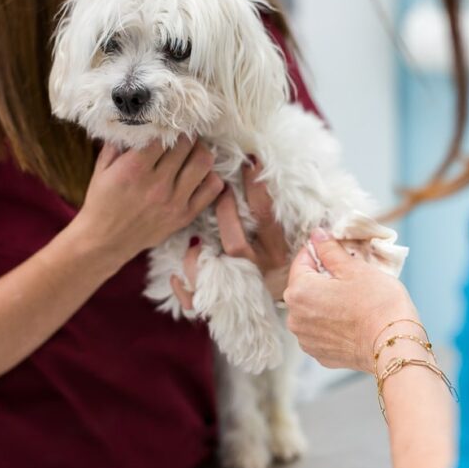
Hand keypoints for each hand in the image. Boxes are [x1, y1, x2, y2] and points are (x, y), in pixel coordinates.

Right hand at [76, 137, 223, 270]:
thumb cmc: (101, 202)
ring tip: (193, 149)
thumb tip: (134, 121)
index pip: (163, 135)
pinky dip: (210, 176)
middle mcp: (157, 184)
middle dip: (184, 135)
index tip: (166, 125)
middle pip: (185, 145)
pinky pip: (212, 188)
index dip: (166, 127)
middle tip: (181, 134)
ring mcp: (174, 201)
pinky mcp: (185, 215)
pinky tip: (199, 173)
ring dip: (200, 150)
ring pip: (203, 162)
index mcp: (134, 168)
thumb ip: (117, 143)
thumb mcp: (102, 168)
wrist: (104, 242)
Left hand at [171, 157, 289, 308]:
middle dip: (225, 213)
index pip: (266, 216)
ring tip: (194, 240)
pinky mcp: (222, 306)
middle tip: (220, 189)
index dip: (256, 187)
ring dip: (197, 256)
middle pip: (236, 244)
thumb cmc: (291, 264)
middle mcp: (257, 270)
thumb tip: (261, 172)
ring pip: (212, 273)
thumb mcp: (294, 241)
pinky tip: (174, 274)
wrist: (293, 305)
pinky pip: (195, 301)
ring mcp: (238, 289)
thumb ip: (279, 215)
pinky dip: (183, 287)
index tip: (249, 161)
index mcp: (276, 252)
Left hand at [283, 229, 418, 371]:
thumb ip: (330, 250)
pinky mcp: (320, 354)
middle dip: (324, 277)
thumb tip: (317, 236)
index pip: (301, 261)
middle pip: (305, 286)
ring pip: (312, 309)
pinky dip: (332, 321)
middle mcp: (295, 317)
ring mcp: (306, 339)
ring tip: (353, 297)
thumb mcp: (354, 268)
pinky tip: (352, 318)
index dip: (320, 252)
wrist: (394, 346)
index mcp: (299, 291)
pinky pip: (321, 329)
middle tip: (350, 274)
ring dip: (327, 300)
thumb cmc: (376, 303)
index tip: (336, 250)